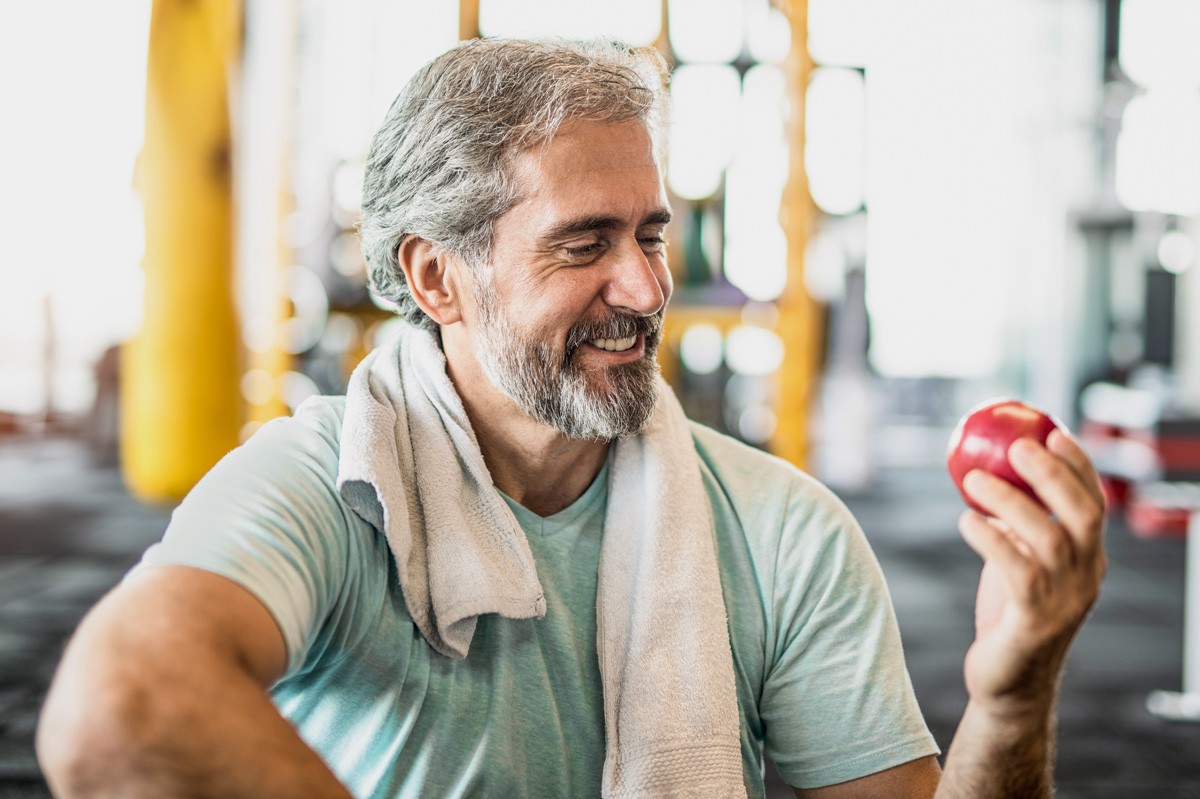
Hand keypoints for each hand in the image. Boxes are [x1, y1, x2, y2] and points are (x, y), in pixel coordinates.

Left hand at [957, 429, 1106, 712]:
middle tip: (1018, 445)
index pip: (1095, 503)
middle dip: (1055, 475)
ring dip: (1012, 501)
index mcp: (1088, 558)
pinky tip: (966, 520)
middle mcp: (1086, 577)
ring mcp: (1065, 601)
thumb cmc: (1009, 611)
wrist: (1008, 681)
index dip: (1079, 466)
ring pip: (1050, 540)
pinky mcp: (1035, 623)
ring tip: (974, 478)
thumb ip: (1014, 523)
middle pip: (1085, 516)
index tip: (1053, 432)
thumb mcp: (1017, 558)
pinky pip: (1017, 571)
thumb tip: (986, 468)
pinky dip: (991, 540)